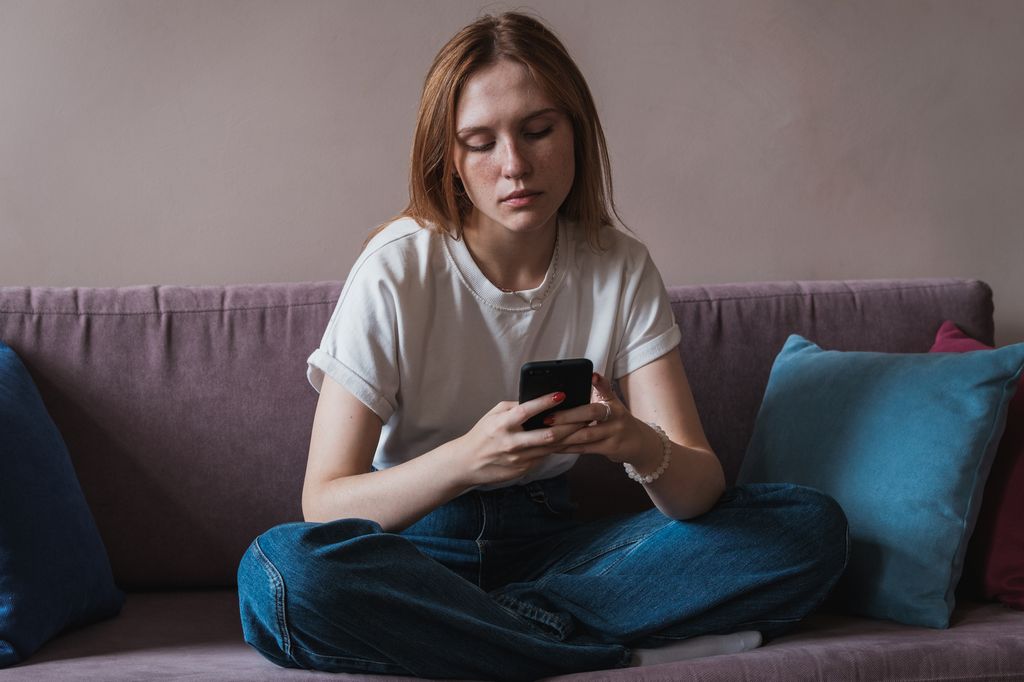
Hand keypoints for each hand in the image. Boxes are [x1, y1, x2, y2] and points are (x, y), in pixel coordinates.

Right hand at [455, 392, 587, 487]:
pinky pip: (544, 456)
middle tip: (585, 414)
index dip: (545, 402)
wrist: (467, 463)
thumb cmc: (482, 434)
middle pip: (548, 434)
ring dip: (569, 437)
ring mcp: (518, 458)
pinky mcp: (523, 469)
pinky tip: (568, 440)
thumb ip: (514, 407)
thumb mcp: (493, 415)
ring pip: (551, 447)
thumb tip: (536, 400)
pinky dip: (556, 447)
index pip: (526, 411)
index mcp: (502, 424)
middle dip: (570, 424)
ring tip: (583, 426)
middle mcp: (511, 442)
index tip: (561, 394)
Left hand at [547, 373, 663, 469]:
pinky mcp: (611, 448)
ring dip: (564, 435)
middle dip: (568, 416)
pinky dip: (569, 448)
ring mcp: (615, 432)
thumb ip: (595, 394)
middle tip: (549, 417)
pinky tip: (555, 447)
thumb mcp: (611, 404)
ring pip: (586, 434)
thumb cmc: (616, 420)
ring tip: (546, 433)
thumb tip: (569, 388)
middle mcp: (617, 415)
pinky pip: (586, 448)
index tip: (592, 375)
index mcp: (613, 401)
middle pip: (592, 413)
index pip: (607, 389)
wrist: (638, 442)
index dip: (600, 382)